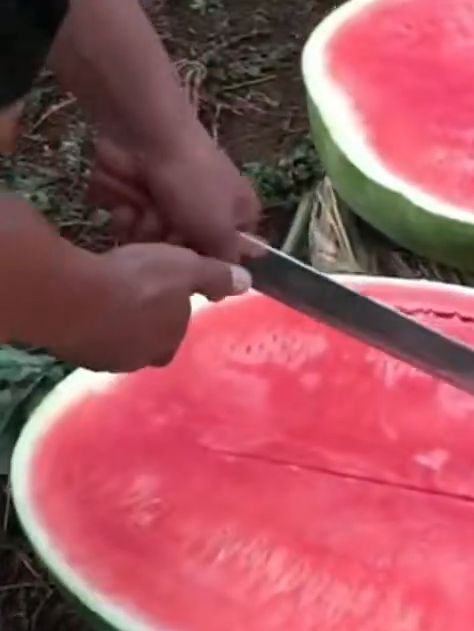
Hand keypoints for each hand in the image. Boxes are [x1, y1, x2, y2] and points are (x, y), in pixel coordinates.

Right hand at [54, 242, 250, 372]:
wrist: (75, 298)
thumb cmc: (140, 283)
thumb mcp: (186, 269)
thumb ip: (215, 276)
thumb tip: (247, 283)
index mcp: (167, 345)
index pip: (174, 330)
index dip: (169, 308)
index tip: (159, 286)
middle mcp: (136, 360)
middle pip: (143, 338)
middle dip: (140, 316)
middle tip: (132, 286)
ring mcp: (101, 359)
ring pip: (112, 336)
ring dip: (112, 317)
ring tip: (105, 287)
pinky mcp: (70, 352)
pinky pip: (82, 331)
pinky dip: (85, 316)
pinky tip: (81, 295)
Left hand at [87, 132, 260, 261]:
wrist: (144, 134)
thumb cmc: (193, 181)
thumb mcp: (221, 227)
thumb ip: (228, 260)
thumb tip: (240, 285)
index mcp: (236, 215)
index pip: (231, 256)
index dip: (213, 263)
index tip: (199, 265)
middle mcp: (204, 213)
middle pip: (186, 256)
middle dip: (173, 245)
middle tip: (171, 227)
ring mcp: (168, 206)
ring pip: (153, 246)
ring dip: (147, 229)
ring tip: (147, 206)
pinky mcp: (135, 200)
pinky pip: (127, 229)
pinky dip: (125, 216)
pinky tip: (127, 201)